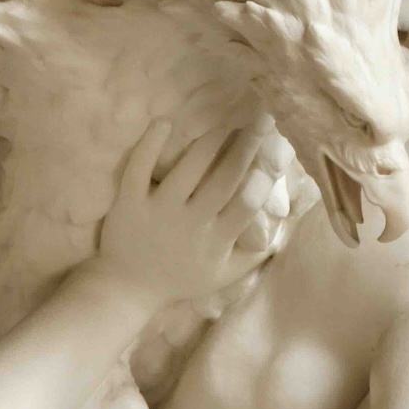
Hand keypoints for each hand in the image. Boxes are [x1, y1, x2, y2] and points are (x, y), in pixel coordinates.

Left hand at [85, 116, 276, 308]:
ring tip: (225, 126)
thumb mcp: (222, 275)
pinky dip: (150, 143)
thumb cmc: (181, 278)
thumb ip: (253, 253)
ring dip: (210, 141)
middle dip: (246, 147)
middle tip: (263, 120)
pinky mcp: (128, 201)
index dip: (262, 182)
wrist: (126, 288)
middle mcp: (190, 223)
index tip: (276, 158)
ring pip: (188, 167)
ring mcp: (158, 210)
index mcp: (216, 241)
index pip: (245, 207)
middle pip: (223, 179)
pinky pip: (139, 167)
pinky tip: (165, 123)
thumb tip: (281, 224)